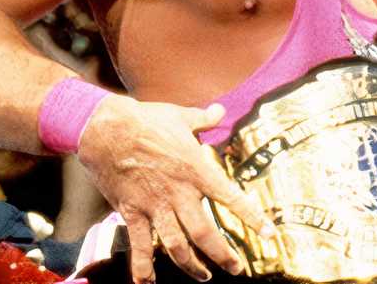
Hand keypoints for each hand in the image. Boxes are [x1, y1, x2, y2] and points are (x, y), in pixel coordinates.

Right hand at [77, 96, 274, 283]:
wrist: (106, 128)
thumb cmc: (145, 119)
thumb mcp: (180, 116)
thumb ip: (203, 118)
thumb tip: (218, 110)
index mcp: (196, 170)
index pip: (232, 198)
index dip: (253, 218)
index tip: (270, 235)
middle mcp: (179, 193)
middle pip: (205, 235)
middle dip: (223, 256)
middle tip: (237, 269)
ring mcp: (155, 206)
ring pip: (177, 246)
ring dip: (191, 266)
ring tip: (203, 276)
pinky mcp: (132, 212)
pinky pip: (139, 246)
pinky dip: (143, 267)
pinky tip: (147, 283)